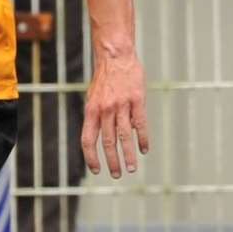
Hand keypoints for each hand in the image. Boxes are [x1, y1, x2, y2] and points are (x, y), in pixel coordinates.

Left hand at [81, 50, 150, 177]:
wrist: (115, 57)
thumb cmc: (104, 79)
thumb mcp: (92, 98)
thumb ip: (95, 117)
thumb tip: (97, 138)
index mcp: (91, 111)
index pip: (88, 140)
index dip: (91, 157)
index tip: (97, 170)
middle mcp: (105, 110)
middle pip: (108, 142)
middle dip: (112, 161)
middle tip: (117, 174)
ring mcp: (121, 105)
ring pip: (124, 136)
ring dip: (128, 154)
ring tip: (131, 168)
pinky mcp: (137, 100)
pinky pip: (140, 124)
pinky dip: (142, 138)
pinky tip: (144, 149)